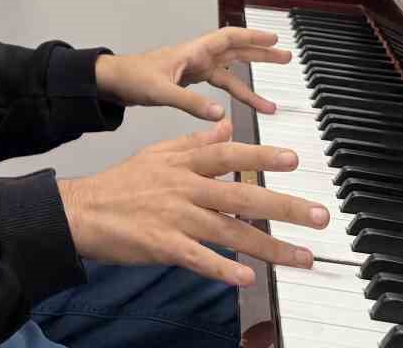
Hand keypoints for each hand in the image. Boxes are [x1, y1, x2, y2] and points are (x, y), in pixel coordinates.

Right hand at [56, 120, 328, 285]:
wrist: (83, 211)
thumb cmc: (121, 184)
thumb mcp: (157, 153)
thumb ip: (194, 141)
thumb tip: (226, 125)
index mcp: (183, 163)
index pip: (229, 155)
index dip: (262, 156)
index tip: (294, 159)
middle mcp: (185, 188)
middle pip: (242, 195)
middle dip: (284, 206)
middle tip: (318, 215)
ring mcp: (175, 217)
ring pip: (231, 231)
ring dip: (270, 246)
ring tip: (302, 256)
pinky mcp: (163, 245)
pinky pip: (199, 258)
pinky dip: (222, 268)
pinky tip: (246, 277)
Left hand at [94, 28, 289, 118]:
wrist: (111, 82)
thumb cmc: (132, 78)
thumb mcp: (161, 92)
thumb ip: (190, 102)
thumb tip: (220, 114)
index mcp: (193, 52)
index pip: (229, 38)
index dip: (253, 37)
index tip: (275, 38)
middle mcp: (196, 57)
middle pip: (235, 52)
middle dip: (261, 54)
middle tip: (287, 57)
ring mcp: (193, 69)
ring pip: (229, 73)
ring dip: (250, 86)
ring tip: (271, 105)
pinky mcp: (188, 81)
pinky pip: (217, 86)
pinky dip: (231, 97)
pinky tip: (240, 109)